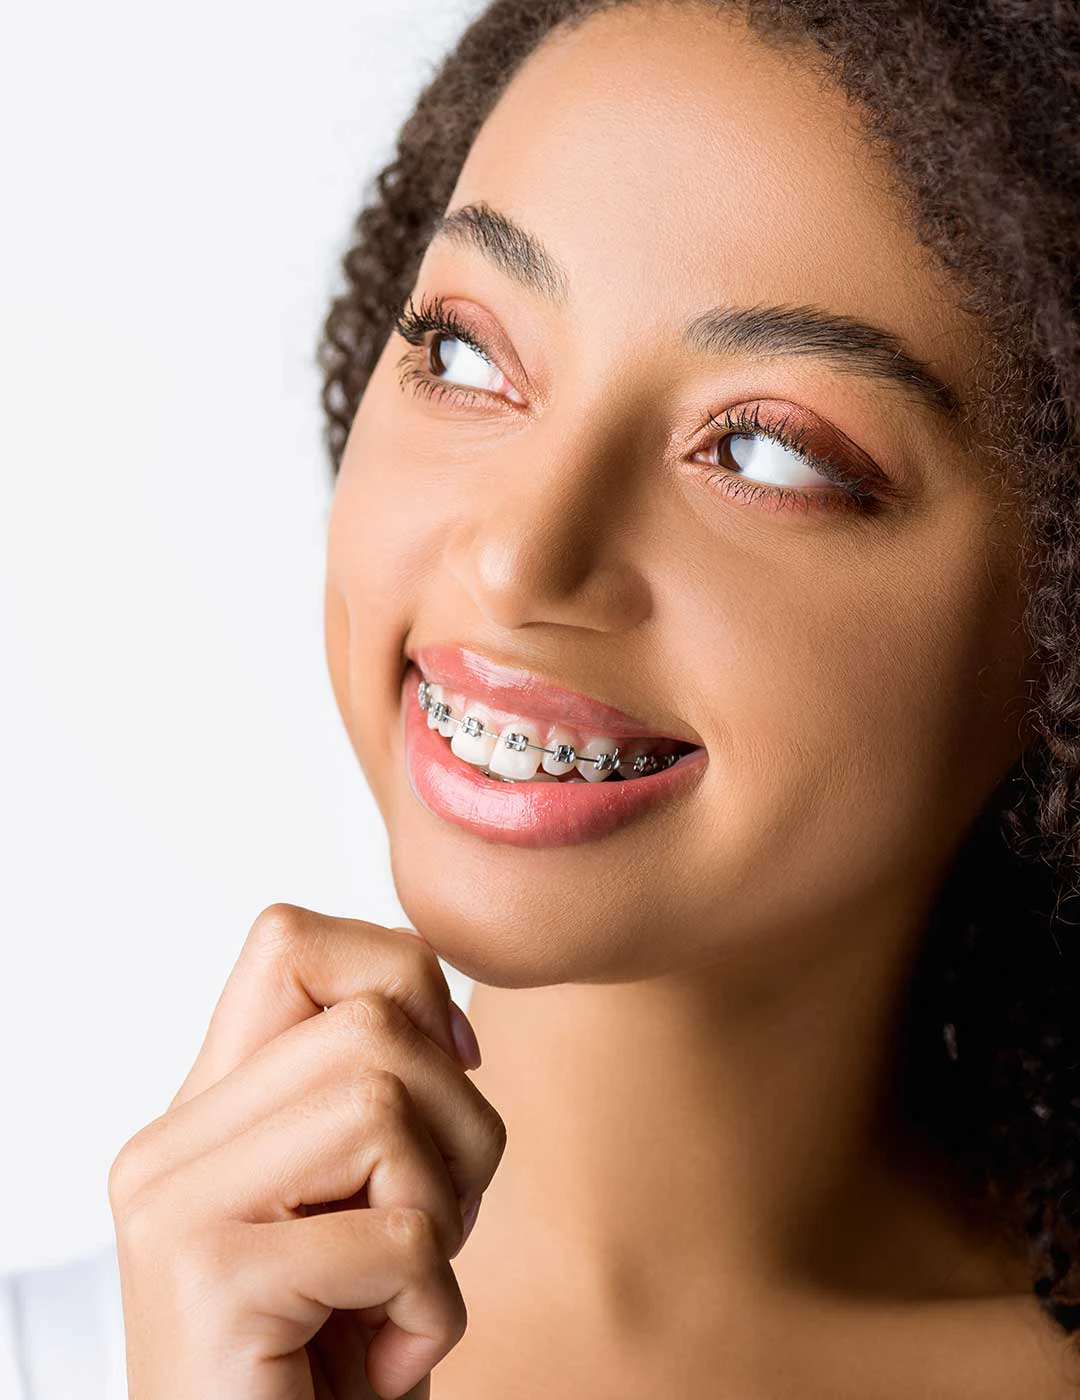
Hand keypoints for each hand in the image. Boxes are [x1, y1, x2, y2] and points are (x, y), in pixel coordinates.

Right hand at [108, 903, 505, 1399]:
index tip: (449, 1067)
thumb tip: (454, 1023)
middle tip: (436, 1228)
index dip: (399, 977)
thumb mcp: (354, 1202)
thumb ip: (368, 1096)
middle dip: (460, 1124)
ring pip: (383, 1105)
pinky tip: (384, 1362)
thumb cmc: (331, 1359)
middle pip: (370, 1024)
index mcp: (202, 1112)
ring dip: (450, 1212)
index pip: (290, 941)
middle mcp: (169, 1147)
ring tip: (404, 1292)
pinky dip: (435, 1311)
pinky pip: (401, 1237)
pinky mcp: (211, 1283)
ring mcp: (177, 1210)